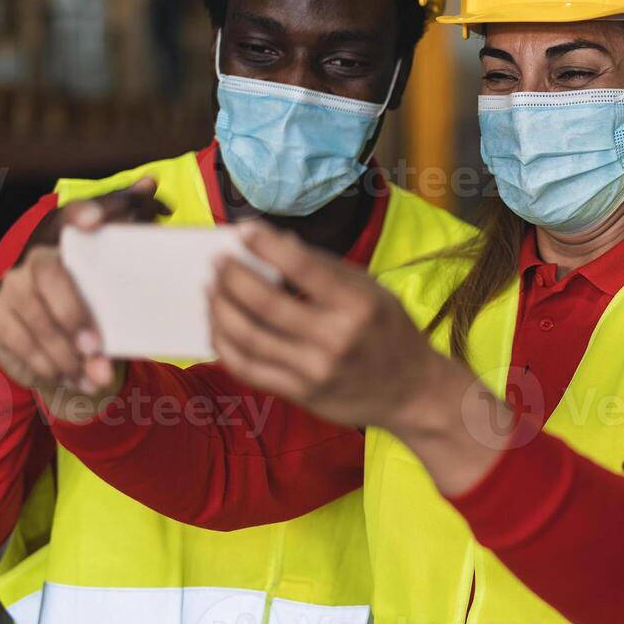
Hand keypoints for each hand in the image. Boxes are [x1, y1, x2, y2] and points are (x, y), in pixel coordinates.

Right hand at [0, 178, 169, 419]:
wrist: (44, 314)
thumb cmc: (89, 280)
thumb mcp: (110, 255)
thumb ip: (129, 223)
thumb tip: (151, 185)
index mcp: (62, 233)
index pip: (69, 213)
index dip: (81, 211)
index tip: (95, 220)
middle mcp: (31, 253)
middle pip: (47, 275)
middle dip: (72, 313)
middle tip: (98, 346)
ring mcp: (9, 285)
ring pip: (33, 317)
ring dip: (65, 353)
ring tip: (97, 376)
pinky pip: (17, 342)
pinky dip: (47, 366)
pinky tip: (74, 381)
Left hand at [208, 222, 507, 493]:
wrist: (411, 391)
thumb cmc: (390, 332)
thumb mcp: (372, 291)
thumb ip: (326, 269)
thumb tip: (278, 244)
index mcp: (358, 304)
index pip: (302, 267)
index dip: (266, 246)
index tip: (244, 230)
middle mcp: (336, 338)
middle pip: (265, 303)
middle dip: (232, 276)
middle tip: (218, 260)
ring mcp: (315, 370)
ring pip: (248, 337)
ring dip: (220, 308)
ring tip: (211, 289)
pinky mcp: (300, 393)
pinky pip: (247, 369)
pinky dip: (224, 344)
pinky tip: (218, 325)